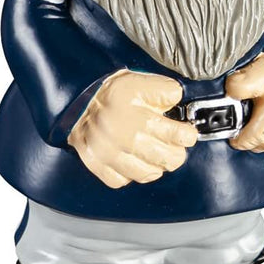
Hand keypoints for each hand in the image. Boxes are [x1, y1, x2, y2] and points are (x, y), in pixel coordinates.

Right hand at [68, 70, 198, 188]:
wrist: (75, 97)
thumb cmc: (108, 91)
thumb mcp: (140, 81)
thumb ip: (165, 90)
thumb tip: (179, 101)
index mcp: (142, 120)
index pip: (181, 137)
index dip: (188, 134)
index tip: (186, 132)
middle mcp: (128, 142)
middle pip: (170, 160)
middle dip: (176, 151)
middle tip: (171, 143)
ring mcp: (112, 157)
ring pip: (149, 174)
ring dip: (155, 164)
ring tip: (153, 152)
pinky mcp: (98, 165)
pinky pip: (123, 181)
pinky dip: (129, 174)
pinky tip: (131, 159)